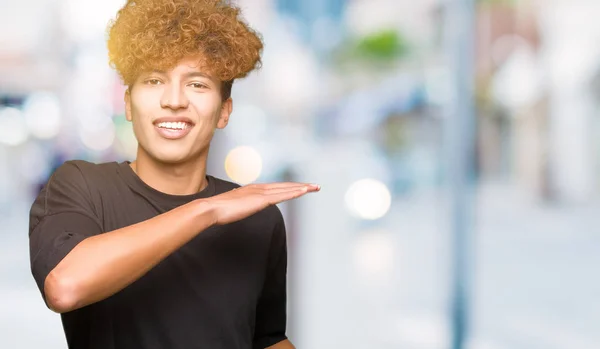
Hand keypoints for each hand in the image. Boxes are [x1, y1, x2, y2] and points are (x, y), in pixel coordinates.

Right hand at [205, 182, 319, 225]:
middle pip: (284, 186)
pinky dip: (293, 192)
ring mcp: (260, 193)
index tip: (300, 188)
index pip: (276, 188)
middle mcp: (258, 188)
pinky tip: (303, 192)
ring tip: (314, 187)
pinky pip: (281, 195)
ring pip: (286, 189)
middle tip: (315, 186)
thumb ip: (241, 205)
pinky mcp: (260, 200)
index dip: (289, 188)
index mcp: (253, 190)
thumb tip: (241, 207)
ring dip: (301, 188)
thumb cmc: (219, 210)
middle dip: (300, 186)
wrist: (211, 209)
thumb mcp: (234, 207)